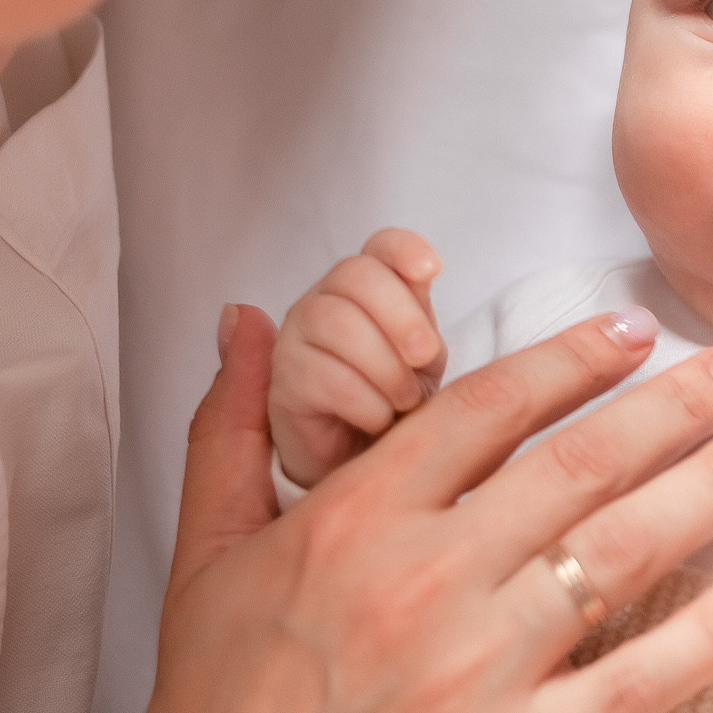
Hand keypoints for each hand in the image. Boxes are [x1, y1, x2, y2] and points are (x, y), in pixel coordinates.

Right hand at [56, 302, 712, 712]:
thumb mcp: (202, 559)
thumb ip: (230, 428)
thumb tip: (245, 321)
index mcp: (354, 520)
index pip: (489, 408)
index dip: (574, 359)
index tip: (637, 330)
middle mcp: (427, 579)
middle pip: (582, 464)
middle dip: (678, 405)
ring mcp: (479, 670)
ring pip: (625, 549)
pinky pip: (641, 677)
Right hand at [271, 227, 447, 488]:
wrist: (365, 465)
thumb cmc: (397, 403)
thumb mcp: (424, 359)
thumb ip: (421, 316)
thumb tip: (427, 270)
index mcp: (370, 289)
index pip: (381, 246)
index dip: (404, 250)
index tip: (431, 270)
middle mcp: (327, 301)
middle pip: (355, 275)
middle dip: (400, 315)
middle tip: (423, 358)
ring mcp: (296, 338)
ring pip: (335, 321)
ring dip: (383, 364)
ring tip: (403, 401)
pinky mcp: (281, 382)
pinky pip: (322, 375)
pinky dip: (364, 401)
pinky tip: (378, 419)